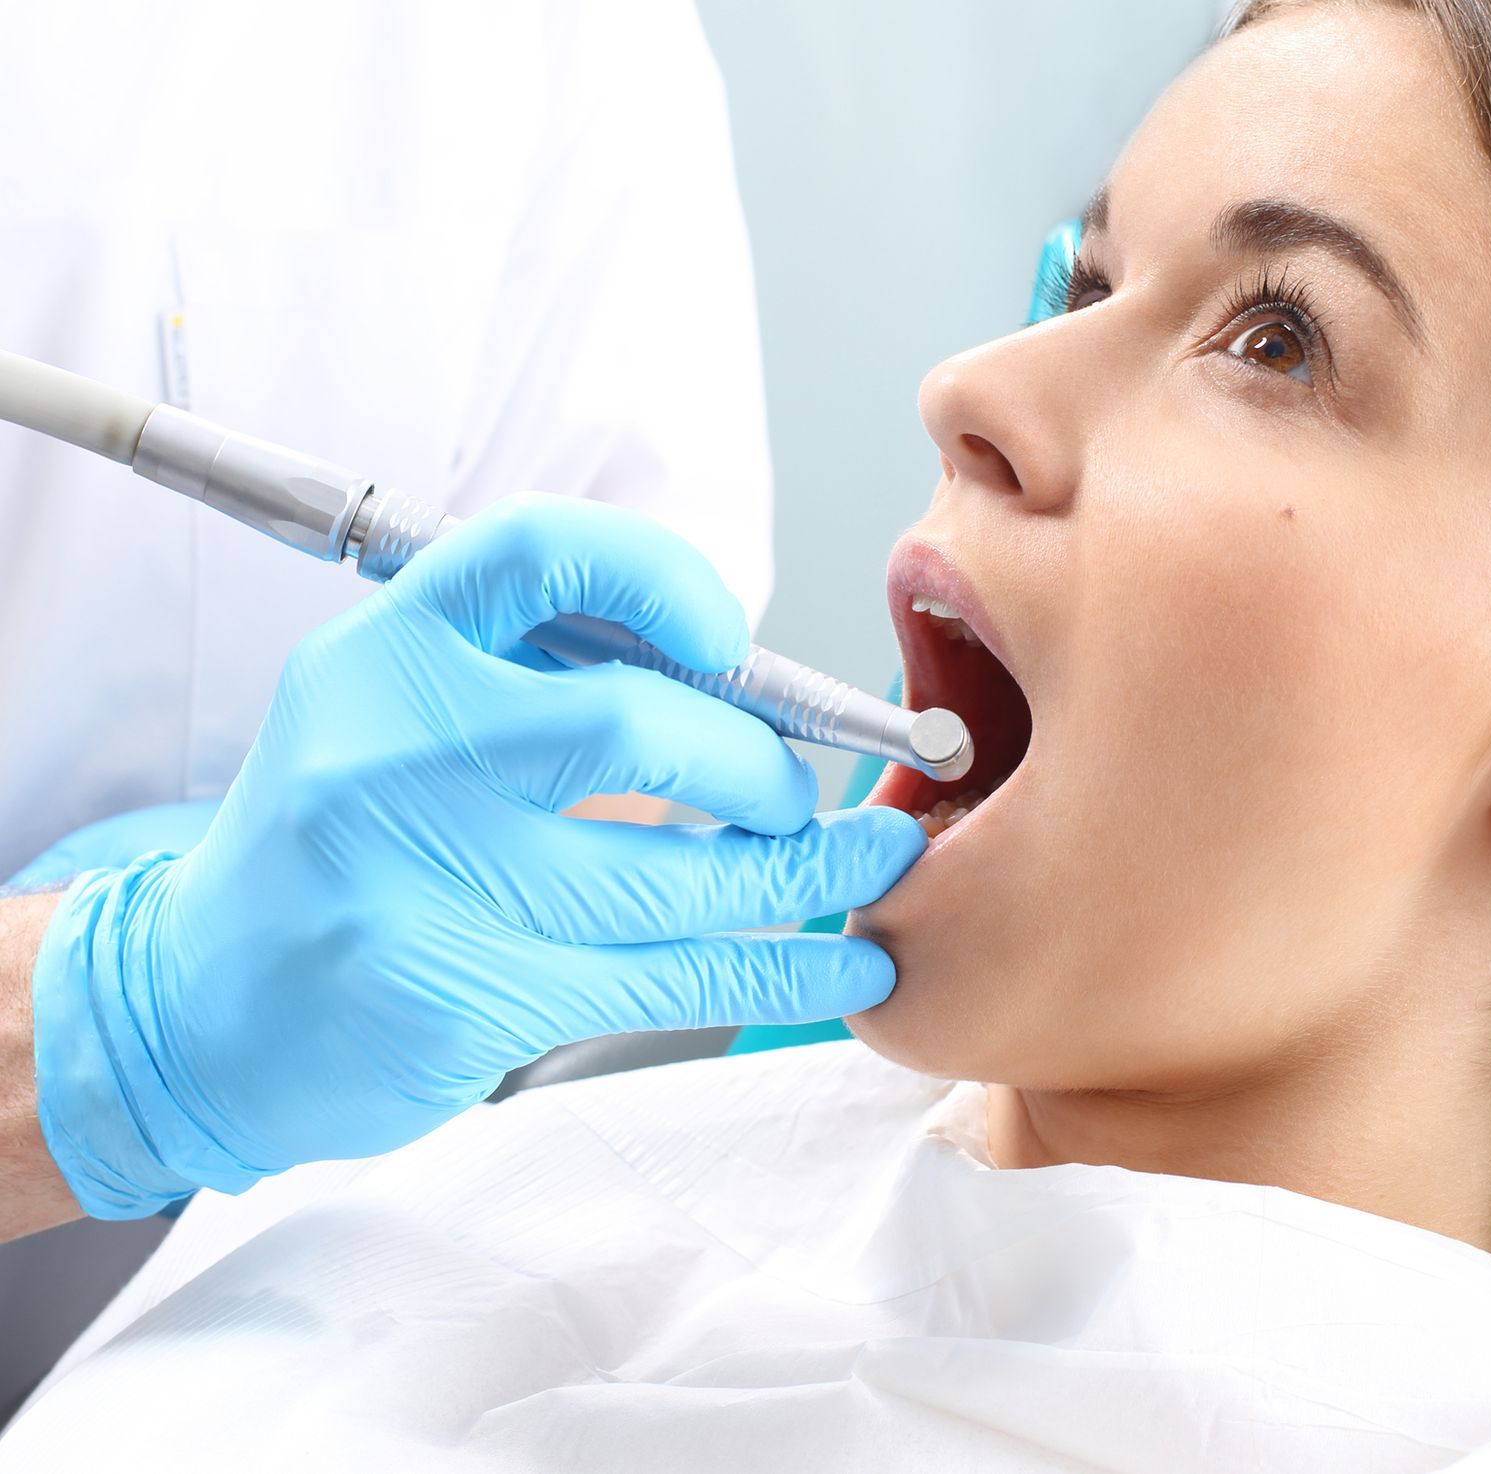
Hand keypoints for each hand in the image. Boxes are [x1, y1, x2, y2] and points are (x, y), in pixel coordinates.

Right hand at [32, 494, 924, 1217]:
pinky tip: (847, 968)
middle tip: (800, 797)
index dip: (662, 581)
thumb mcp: (395, 714)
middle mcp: (394, 749)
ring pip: (673, 875)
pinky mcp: (465, 997)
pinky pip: (669, 979)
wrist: (198, 1010)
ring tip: (872, 864)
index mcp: (385, 653)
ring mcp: (424, 881)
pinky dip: (781, 969)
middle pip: (636, 727)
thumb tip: (744, 683)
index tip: (732, 641)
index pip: (537, 555)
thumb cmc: (338, 845)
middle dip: (759, 767)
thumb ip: (537, 676)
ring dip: (805, 872)